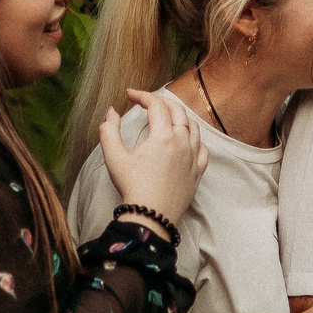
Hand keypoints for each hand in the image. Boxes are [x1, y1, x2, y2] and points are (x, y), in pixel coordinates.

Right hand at [99, 91, 207, 224]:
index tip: (130, 95)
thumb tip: (111, 111)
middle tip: (147, 102)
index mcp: (163, 136)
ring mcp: (193, 157)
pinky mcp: (198, 172)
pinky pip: (203, 148)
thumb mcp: (114, 158)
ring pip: (193, 127)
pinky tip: (186, 140)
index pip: (156, 105)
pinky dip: (195, 139)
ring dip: (179, 117)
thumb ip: (109, 131)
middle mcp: (182, 143)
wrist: (151, 217)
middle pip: (178, 111)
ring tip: (166, 117)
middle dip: (162, 102)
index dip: (142, 95)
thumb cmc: (132, 188)